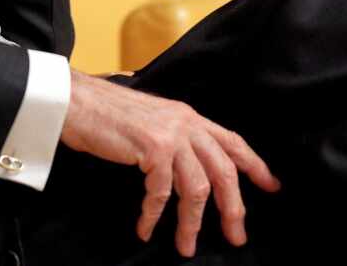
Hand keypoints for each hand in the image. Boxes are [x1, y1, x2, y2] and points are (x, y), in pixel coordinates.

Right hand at [61, 72, 279, 257]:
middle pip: (224, 171)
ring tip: (185, 246)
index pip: (232, 141)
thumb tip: (182, 161)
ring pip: (196, 188)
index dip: (254, 165)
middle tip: (236, 235)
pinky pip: (161, 192)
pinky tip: (145, 229)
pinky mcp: (152, 148)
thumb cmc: (104, 112)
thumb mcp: (149, 119)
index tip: (271, 186)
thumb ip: (171, 134)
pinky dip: (154, 215)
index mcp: (188, 116)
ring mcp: (170, 135)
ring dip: (191, 223)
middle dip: (233, 208)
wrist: (74, 99)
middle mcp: (185, 123)